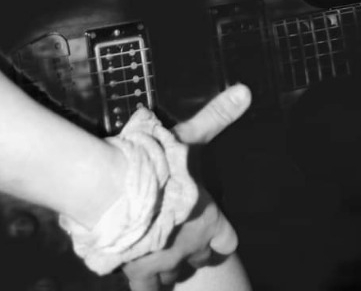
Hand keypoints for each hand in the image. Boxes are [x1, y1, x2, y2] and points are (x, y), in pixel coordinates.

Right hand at [121, 85, 251, 290]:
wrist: (114, 192)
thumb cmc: (154, 163)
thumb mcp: (190, 136)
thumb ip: (217, 116)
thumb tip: (246, 91)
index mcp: (208, 218)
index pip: (228, 239)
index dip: (219, 232)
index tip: (209, 222)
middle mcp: (192, 246)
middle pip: (200, 257)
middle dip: (192, 246)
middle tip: (176, 229)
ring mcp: (166, 263)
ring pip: (175, 274)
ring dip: (169, 262)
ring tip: (157, 245)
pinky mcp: (140, 275)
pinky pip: (148, 290)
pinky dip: (145, 282)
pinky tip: (139, 270)